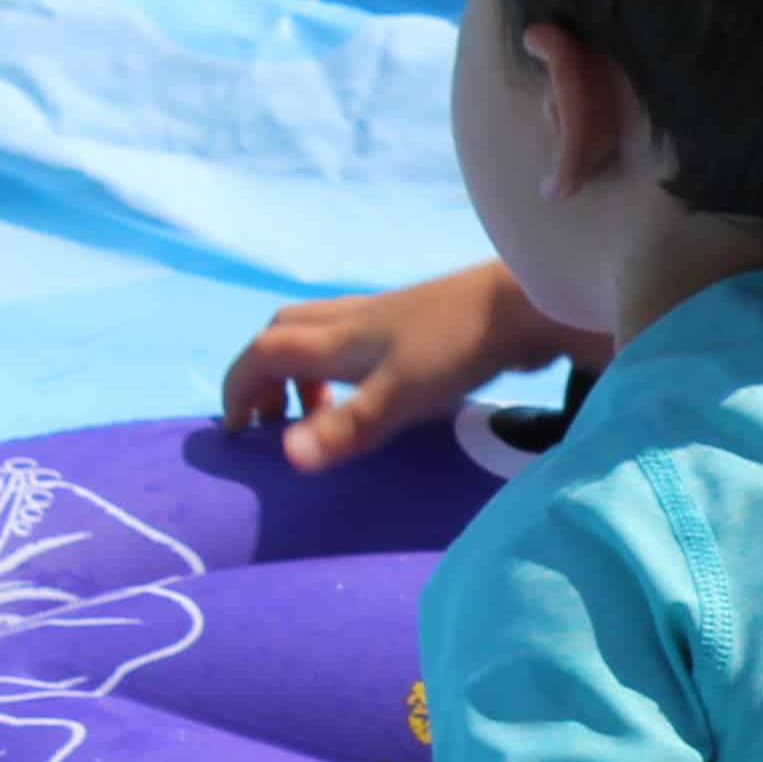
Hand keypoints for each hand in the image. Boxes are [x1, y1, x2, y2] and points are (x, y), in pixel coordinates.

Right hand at [222, 264, 593, 472]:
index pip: (264, 352)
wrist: (526, 304)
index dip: (238, 387)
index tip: (236, 431)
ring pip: (322, 333)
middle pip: (286, 333)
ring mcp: (388, 320)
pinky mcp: (419, 325)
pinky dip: (341, 365)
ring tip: (320, 414)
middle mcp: (354, 322)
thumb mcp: (398, 396)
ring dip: (304, 369)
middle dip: (264, 373)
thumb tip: (287, 457)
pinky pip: (356, 339)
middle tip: (270, 419)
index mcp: (338, 338)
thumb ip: (346, 426)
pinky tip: (371, 394)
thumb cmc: (457, 349)